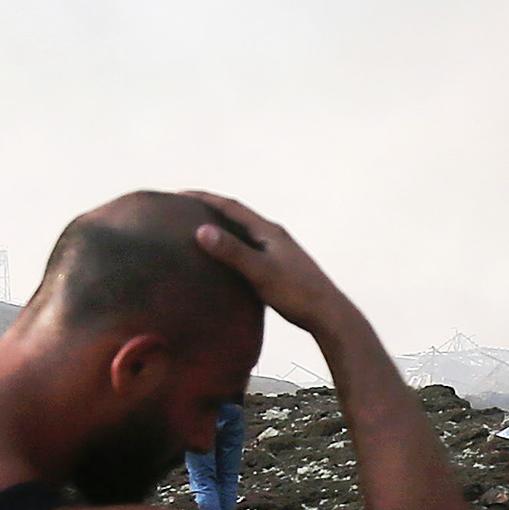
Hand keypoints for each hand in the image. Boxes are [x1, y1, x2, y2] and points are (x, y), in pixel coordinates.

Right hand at [179, 192, 361, 340]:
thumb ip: (232, 252)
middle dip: (211, 210)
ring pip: (244, 233)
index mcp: (269, 231)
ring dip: (222, 229)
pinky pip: (249, 250)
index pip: (231, 206)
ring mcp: (278, 251)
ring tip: (199, 232)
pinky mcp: (280, 268)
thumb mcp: (260, 271)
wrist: (328, 315)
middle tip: (184, 209)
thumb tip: (201, 230)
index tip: (180, 194)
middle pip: (237, 216)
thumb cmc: (296, 294)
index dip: (205, 198)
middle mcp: (274, 236)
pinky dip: (232, 248)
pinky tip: (224, 262)